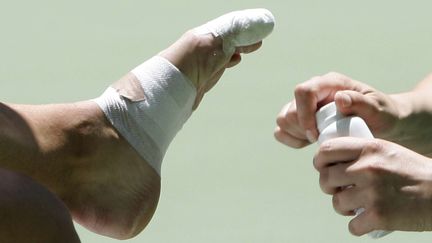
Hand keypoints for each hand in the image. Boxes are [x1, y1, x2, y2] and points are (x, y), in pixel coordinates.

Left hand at [160, 8, 273, 108]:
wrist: (171, 88)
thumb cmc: (190, 63)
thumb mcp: (215, 44)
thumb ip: (232, 36)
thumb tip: (250, 32)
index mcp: (205, 35)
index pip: (230, 26)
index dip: (246, 25)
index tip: (261, 25)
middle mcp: (204, 46)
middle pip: (229, 37)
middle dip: (244, 36)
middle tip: (259, 35)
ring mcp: (204, 62)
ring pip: (225, 51)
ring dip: (239, 47)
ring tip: (252, 46)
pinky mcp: (203, 76)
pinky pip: (220, 64)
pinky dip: (230, 60)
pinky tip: (236, 60)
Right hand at [274, 72, 402, 147]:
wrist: (381, 124)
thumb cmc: (382, 114)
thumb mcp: (378, 109)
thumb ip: (361, 103)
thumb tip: (339, 99)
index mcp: (330, 83)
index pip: (303, 92)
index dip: (304, 114)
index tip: (316, 135)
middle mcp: (313, 91)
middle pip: (289, 110)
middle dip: (303, 129)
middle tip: (324, 139)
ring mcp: (304, 105)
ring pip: (283, 120)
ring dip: (297, 135)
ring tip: (319, 140)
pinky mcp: (299, 119)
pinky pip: (281, 130)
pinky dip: (292, 140)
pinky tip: (310, 143)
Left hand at [314, 137, 431, 234]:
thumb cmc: (414, 172)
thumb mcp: (387, 150)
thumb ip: (361, 154)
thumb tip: (331, 163)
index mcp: (368, 148)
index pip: (325, 151)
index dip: (319, 162)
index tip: (324, 169)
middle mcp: (366, 168)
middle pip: (325, 179)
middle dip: (329, 188)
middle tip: (340, 191)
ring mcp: (372, 193)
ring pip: (337, 203)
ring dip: (344, 208)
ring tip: (357, 206)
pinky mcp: (379, 216)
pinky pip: (352, 226)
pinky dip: (358, 227)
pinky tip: (367, 221)